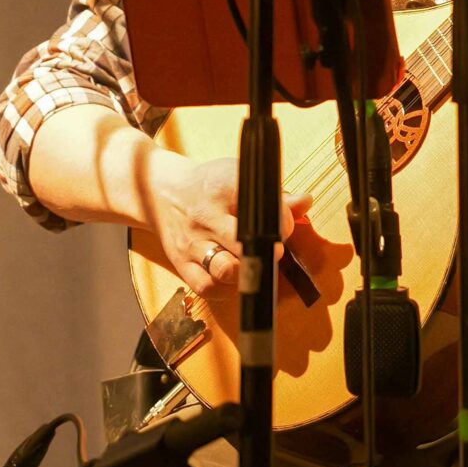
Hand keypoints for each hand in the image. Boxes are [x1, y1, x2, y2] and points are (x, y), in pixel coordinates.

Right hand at [139, 151, 308, 298]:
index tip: (285, 228)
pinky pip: (206, 287)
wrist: (161, 192)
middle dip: (267, 251)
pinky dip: (225, 289)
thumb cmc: (208, 186)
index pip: (259, 206)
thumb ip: (275, 195)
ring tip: (255, 266)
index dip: (281, 222)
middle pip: (243, 241)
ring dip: (247, 273)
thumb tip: (306, 202)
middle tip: (275, 252)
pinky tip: (235, 278)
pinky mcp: (181, 262)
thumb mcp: (238, 177)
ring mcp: (192, 241)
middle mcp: (205, 215)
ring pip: (224, 268)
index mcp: (224, 186)